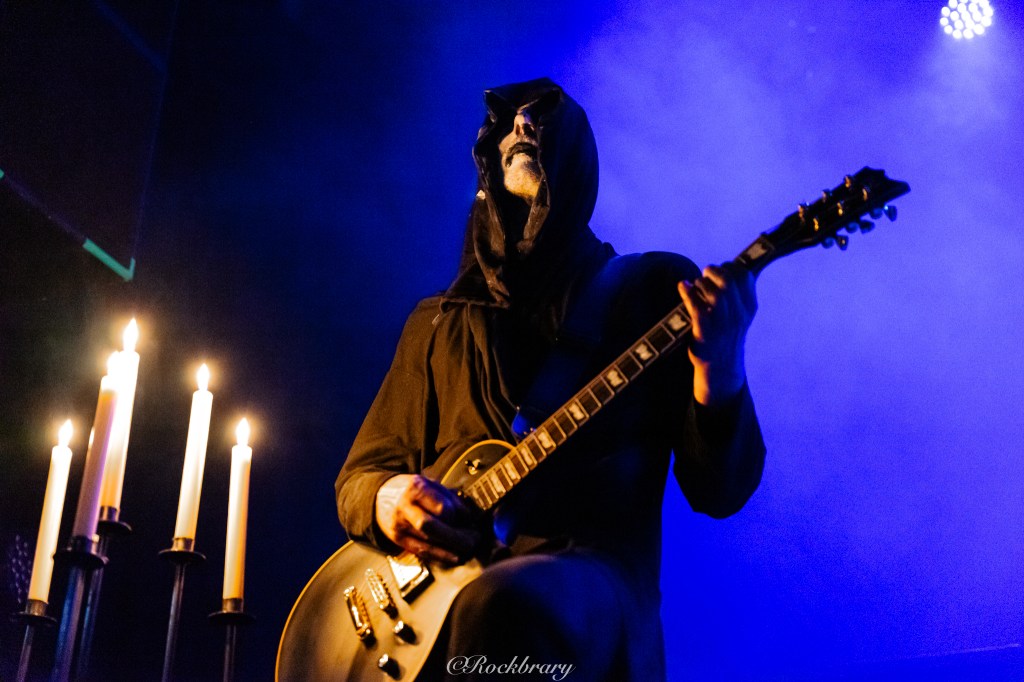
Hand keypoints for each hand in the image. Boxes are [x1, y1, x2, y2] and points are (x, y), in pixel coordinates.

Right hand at [375, 474, 479, 563]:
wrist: (381, 495)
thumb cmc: (410, 489)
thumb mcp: (429, 484)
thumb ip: (449, 498)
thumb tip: (469, 516)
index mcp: (415, 488)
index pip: (441, 507)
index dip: (459, 516)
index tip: (470, 520)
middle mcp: (405, 507)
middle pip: (431, 527)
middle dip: (455, 537)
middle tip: (473, 540)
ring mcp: (399, 525)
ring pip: (426, 542)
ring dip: (450, 549)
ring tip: (466, 549)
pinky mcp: (397, 540)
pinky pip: (421, 552)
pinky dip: (439, 556)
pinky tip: (452, 556)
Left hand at [677, 263, 756, 404]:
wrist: (721, 367)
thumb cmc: (726, 334)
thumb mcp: (739, 314)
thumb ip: (736, 293)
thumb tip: (725, 267)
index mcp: (749, 307)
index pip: (745, 276)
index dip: (731, 267)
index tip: (721, 268)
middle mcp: (738, 316)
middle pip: (728, 282)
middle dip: (714, 272)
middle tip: (705, 273)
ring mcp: (722, 325)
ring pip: (715, 294)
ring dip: (702, 283)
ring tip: (696, 284)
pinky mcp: (705, 333)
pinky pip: (697, 308)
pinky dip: (688, 292)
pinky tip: (683, 286)